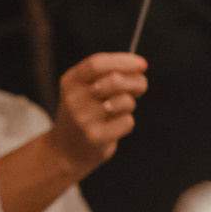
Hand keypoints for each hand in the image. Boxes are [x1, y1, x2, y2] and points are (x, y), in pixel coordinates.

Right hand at [52, 53, 148, 172]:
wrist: (68, 150)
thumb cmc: (88, 112)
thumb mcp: (89, 88)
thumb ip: (110, 74)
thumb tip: (140, 65)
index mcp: (71, 81)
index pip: (97, 63)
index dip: (123, 61)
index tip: (142, 65)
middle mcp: (73, 98)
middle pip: (114, 80)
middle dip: (135, 82)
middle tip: (138, 90)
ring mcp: (83, 118)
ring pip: (125, 101)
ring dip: (129, 105)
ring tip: (117, 111)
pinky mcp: (95, 137)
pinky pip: (127, 121)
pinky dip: (126, 123)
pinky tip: (113, 128)